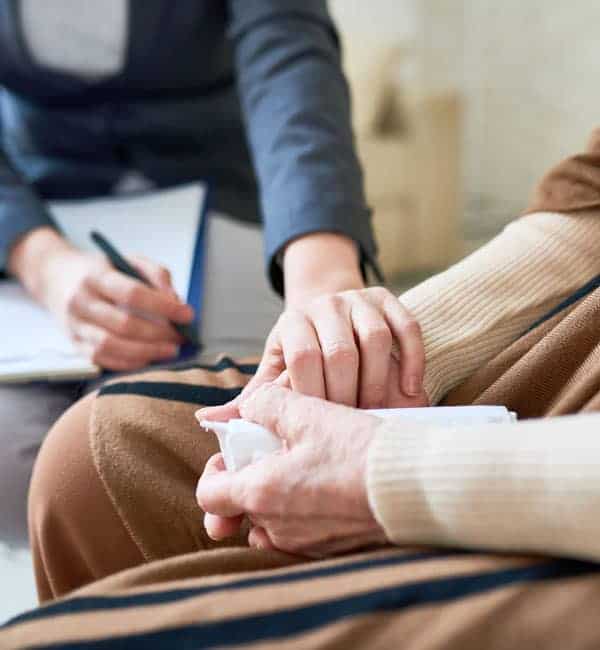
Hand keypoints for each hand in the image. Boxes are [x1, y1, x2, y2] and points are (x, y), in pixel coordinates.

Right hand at [10, 228, 193, 370]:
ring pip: (111, 346)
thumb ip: (156, 275)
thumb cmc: (101, 270)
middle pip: (123, 324)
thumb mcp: (129, 260)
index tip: (188, 315)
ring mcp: (75, 325)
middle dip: (159, 334)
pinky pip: (103, 360)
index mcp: (96, 276)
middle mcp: (81, 301)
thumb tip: (176, 301)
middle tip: (181, 337)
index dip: (164, 307)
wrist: (56, 278)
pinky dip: (130, 363)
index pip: (133, 293)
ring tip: (170, 351)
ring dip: (146, 352)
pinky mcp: (74, 344)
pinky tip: (149, 358)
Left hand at [196, 384, 387, 557]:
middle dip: (254, 479)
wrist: (414, 486)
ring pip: (274, 521)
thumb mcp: (308, 413)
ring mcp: (306, 544)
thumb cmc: (358, 450)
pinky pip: (303, 533)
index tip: (237, 453)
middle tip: (278, 452)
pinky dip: (305, 511)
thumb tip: (249, 406)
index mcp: (262, 494)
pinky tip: (329, 485)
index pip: (209, 495)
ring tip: (306, 466)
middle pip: (244, 506)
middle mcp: (278, 528)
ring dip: (280, 496)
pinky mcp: (333, 549)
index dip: (215, 470)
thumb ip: (266, 404)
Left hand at [201, 286, 427, 423]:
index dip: (312, 396)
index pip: (302, 358)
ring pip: (376, 340)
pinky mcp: (389, 299)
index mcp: (292, 322)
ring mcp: (359, 299)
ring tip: (376, 413)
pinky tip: (411, 391)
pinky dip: (412, 360)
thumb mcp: (276, 371)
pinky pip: (407, 326)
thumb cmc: (302, 354)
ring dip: (379, 382)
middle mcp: (325, 304)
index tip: (318, 428)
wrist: (330, 313)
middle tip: (350, 427)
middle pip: (341, 351)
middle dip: (347, 395)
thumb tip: (208, 420)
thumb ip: (252, 398)